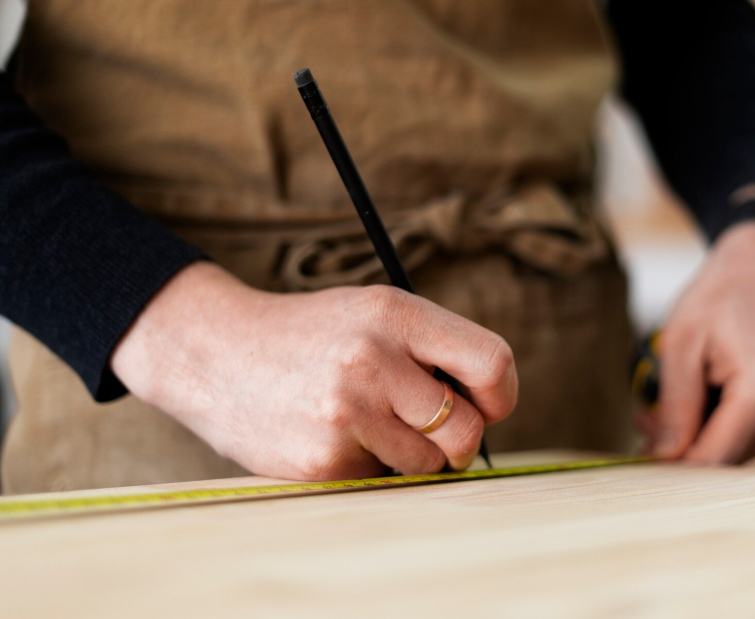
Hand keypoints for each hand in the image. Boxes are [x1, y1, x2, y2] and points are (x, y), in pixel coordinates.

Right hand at [111, 262, 517, 478]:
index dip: (500, 396)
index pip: (491, 362)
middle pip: (467, 429)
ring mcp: (347, 411)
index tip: (488, 406)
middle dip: (459, 442)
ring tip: (368, 424)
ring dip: (410, 457)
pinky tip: (333, 437)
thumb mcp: (373, 315)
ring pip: (428, 464)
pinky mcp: (324, 459)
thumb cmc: (311, 338)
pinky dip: (368, 468)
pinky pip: (380, 481)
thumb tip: (493, 412)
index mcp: (395, 313)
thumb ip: (433, 351)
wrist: (215, 353)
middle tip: (433, 433)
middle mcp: (374, 358)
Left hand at [641, 222, 754, 463]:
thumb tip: (662, 458)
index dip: (674, 464)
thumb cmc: (723, 291)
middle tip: (649, 418)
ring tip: (686, 394)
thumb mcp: (681, 342)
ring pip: (749, 449)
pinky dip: (736, 423)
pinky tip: (719, 392)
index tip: (642, 455)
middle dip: (687, 444)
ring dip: (711, 434)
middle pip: (733, 458)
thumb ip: (674, 407)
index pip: (716, 459)